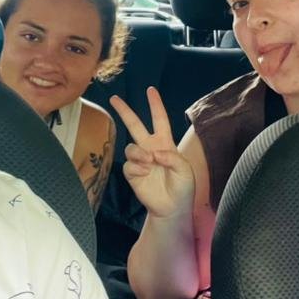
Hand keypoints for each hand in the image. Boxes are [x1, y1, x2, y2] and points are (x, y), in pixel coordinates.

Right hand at [109, 87, 195, 219]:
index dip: (155, 104)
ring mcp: (140, 161)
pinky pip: (129, 165)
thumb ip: (172, 157)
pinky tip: (146, 174)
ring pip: (130, 147)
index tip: (150, 90)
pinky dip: (138, 169)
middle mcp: (150, 148)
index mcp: (165, 143)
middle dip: (124, 111)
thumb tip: (153, 153)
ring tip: (149, 162)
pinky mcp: (133, 174)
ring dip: (139, 153)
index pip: (159, 119)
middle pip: (134, 125)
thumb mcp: (185, 170)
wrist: (173, 207)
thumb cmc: (183, 187)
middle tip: (114, 98)